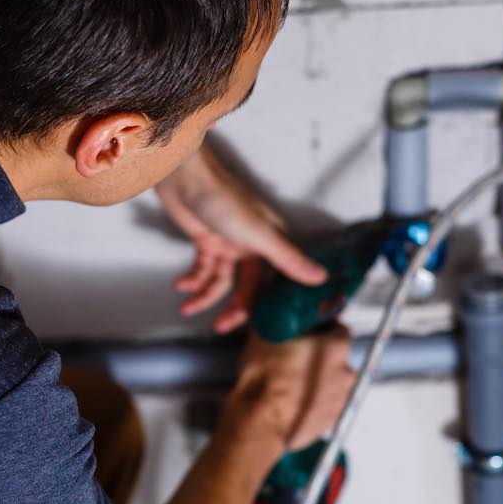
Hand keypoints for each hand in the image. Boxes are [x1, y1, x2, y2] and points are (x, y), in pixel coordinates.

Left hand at [156, 146, 326, 332]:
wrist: (185, 177)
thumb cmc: (223, 199)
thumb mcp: (259, 234)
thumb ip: (288, 259)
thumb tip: (321, 277)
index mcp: (270, 242)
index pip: (274, 282)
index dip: (268, 304)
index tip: (262, 327)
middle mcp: (252, 245)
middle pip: (246, 286)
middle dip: (233, 308)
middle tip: (221, 326)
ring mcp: (228, 244)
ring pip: (220, 280)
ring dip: (204, 296)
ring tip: (188, 307)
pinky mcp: (206, 240)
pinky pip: (202, 268)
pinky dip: (191, 279)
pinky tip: (181, 285)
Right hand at [222, 327, 355, 452]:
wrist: (258, 422)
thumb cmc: (263, 381)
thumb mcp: (264, 333)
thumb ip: (277, 319)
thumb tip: (273, 313)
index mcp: (336, 347)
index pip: (339, 330)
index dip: (323, 330)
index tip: (310, 334)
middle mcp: (345, 373)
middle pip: (337, 359)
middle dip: (319, 358)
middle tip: (295, 359)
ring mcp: (340, 400)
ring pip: (332, 383)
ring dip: (317, 381)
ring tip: (292, 384)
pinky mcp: (330, 422)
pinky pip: (325, 405)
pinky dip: (313, 402)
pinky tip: (294, 401)